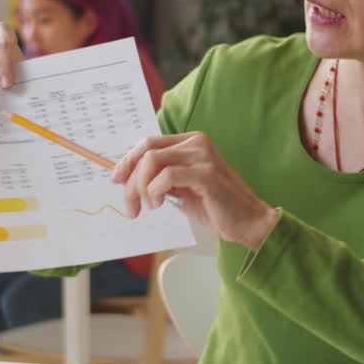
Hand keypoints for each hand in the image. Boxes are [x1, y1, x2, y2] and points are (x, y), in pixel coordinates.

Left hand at [112, 132, 279, 250]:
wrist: (247, 221)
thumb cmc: (215, 206)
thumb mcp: (181, 188)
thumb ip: (161, 177)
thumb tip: (128, 178)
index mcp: (191, 142)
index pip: (149, 143)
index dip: (128, 160)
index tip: (116, 180)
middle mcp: (196, 143)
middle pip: (147, 150)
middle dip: (129, 178)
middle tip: (129, 204)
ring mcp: (202, 155)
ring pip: (152, 162)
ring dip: (141, 188)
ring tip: (148, 206)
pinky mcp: (205, 173)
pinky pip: (166, 177)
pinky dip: (155, 192)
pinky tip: (159, 204)